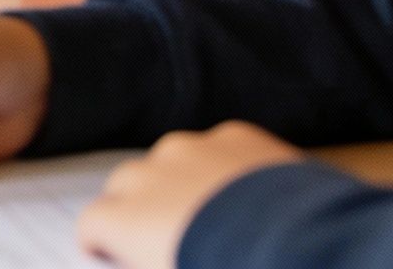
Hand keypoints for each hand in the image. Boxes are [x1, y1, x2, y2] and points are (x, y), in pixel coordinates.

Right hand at [78, 123, 305, 267]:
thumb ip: (153, 263)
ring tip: (208, 211)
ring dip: (177, 180)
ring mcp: (194, 148)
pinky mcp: (236, 135)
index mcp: (125, 218)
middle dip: (134, 206)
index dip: (100, 241)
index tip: (110, 253)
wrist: (299, 248)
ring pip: (170, 159)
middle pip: (125, 184)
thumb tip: (153, 257)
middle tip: (161, 234)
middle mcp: (150, 174)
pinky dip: (221, 166)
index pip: (92, 223)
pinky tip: (246, 193)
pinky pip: (218, 148)